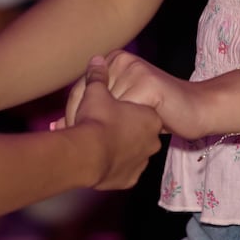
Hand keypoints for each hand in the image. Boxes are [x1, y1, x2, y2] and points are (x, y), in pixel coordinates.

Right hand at [69, 55, 163, 190]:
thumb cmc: (97, 120)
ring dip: (116, 147)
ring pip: (130, 152)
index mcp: (150, 118)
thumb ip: (98, 76)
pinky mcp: (130, 179)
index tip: (108, 110)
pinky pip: (122, 169)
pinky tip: (98, 159)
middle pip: (135, 131)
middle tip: (100, 126)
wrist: (88, 156)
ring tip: (96, 143)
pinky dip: (112, 164)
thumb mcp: (96, 92)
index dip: (123, 107)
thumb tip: (97, 60)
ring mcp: (142, 162)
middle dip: (120, 128)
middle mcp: (152, 141)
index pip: (140, 109)